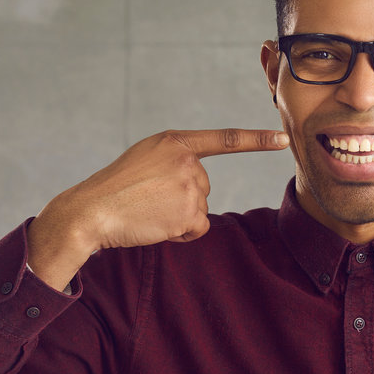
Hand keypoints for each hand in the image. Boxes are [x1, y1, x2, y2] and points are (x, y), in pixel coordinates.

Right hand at [28, 128, 288, 289]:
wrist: (90, 211)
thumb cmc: (113, 190)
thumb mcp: (144, 161)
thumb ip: (174, 164)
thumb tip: (198, 190)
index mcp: (174, 141)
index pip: (224, 139)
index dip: (256, 140)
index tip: (283, 139)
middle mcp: (187, 160)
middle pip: (203, 187)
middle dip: (181, 200)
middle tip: (148, 201)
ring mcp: (190, 185)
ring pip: (199, 209)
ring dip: (178, 218)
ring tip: (147, 212)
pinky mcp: (189, 210)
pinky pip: (198, 228)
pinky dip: (180, 233)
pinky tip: (156, 225)